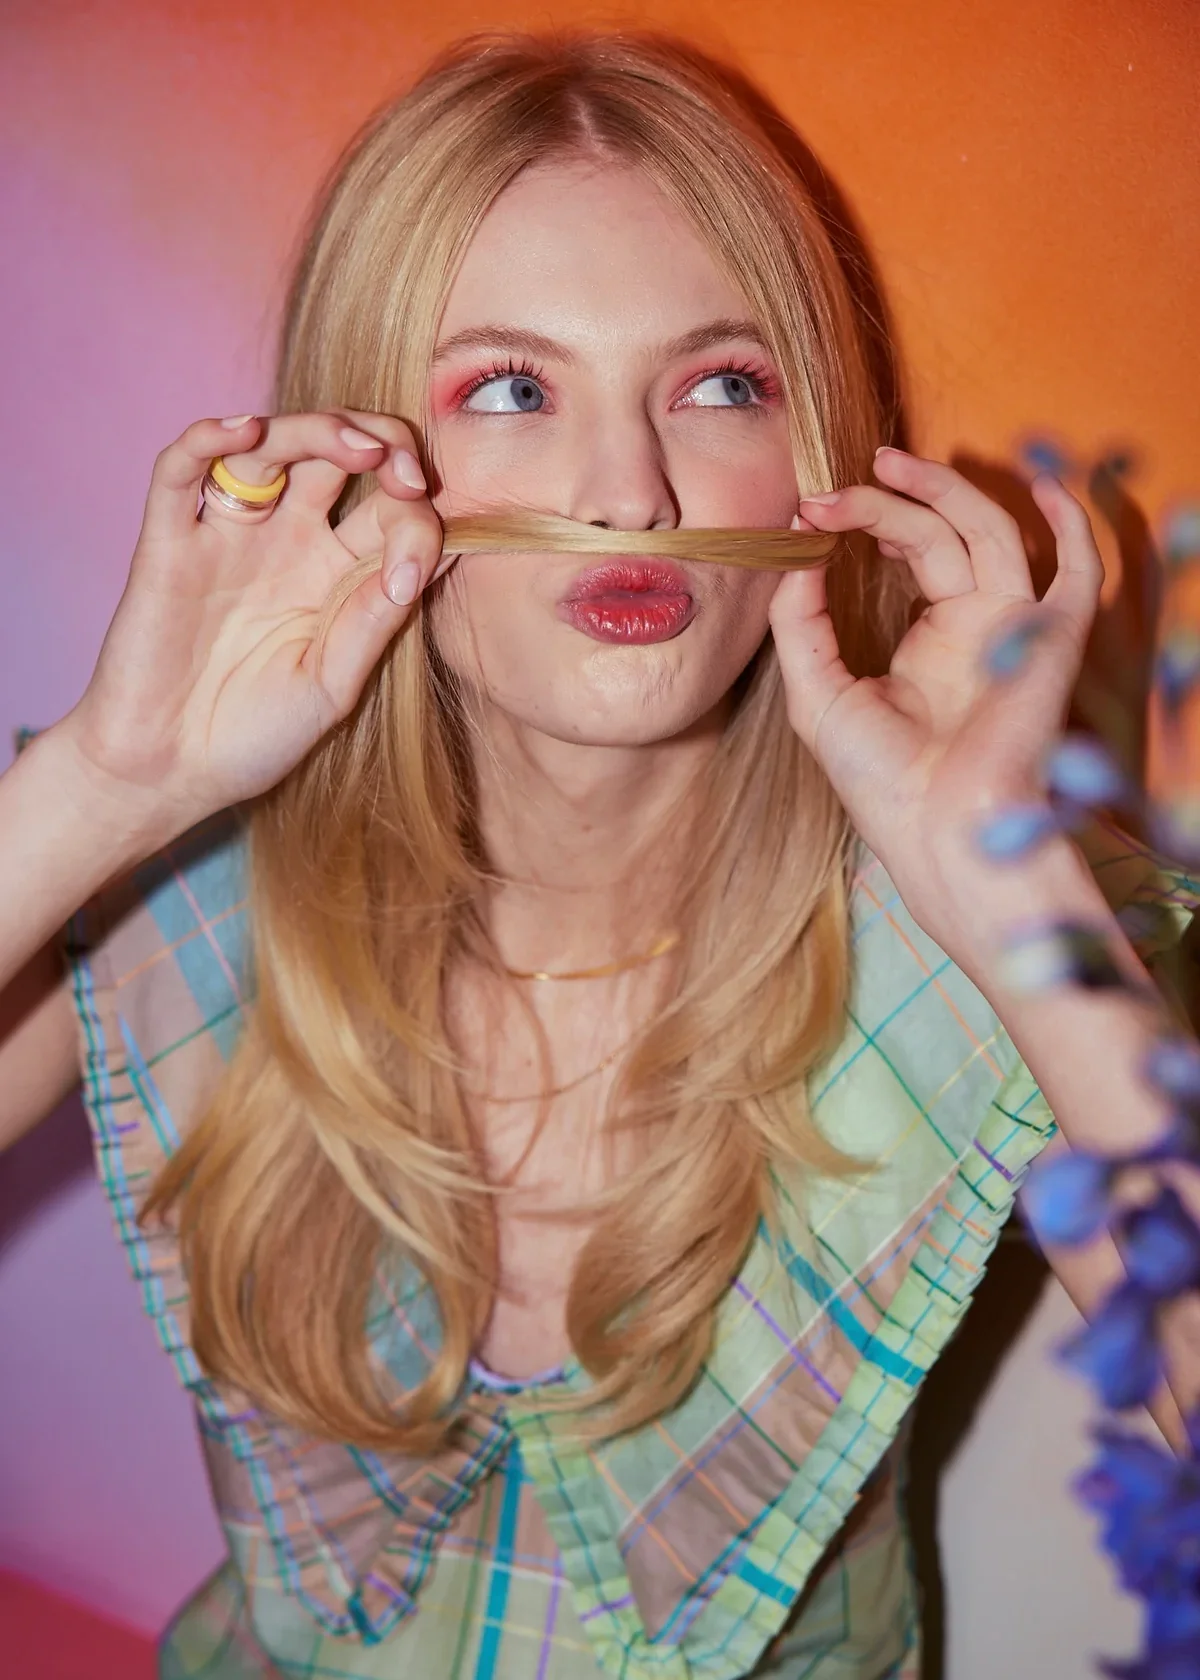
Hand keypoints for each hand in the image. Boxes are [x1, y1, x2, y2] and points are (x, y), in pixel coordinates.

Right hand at [57, 410, 447, 848]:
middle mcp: (287, 541)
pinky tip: (245, 430)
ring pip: (271, 447)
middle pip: (338, 456)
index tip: (417, 565)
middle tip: (405, 474)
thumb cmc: (254, 735)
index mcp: (337, 574)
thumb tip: (437, 552)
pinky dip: (208, 438)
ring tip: (357, 447)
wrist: (168, 772)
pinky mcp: (169, 542)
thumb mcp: (333, 685)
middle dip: (382, 447)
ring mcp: (229, 535)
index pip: (388, 513)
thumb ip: (375, 618)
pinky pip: (181, 470)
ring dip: (316, 429)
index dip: (415, 519)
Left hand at [769, 447, 1104, 947]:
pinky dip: (1069, 524)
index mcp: (926, 641)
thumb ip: (800, 619)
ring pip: (988, 532)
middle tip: (832, 490)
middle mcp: (972, 628)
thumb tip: (796, 547)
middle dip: (886, 501)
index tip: (809, 511)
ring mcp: (1012, 628)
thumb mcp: (816, 690)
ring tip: (886, 466)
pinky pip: (1077, 569)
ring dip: (943, 492)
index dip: (861, 521)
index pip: (903, 553)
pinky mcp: (1051, 639)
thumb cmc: (878, 779)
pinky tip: (1040, 483)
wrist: (933, 829)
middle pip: (938, 533)